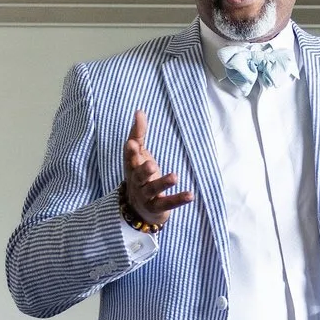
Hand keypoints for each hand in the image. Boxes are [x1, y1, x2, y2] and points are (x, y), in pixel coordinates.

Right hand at [121, 111, 191, 228]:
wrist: (138, 209)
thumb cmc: (140, 175)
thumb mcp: (139, 154)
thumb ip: (138, 133)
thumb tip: (139, 111)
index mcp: (132, 167)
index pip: (129, 158)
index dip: (130, 152)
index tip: (132, 144)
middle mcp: (137, 182)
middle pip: (138, 176)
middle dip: (143, 170)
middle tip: (151, 164)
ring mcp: (146, 196)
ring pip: (152, 190)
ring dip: (163, 183)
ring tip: (175, 176)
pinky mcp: (157, 207)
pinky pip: (167, 203)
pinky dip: (178, 199)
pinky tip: (190, 195)